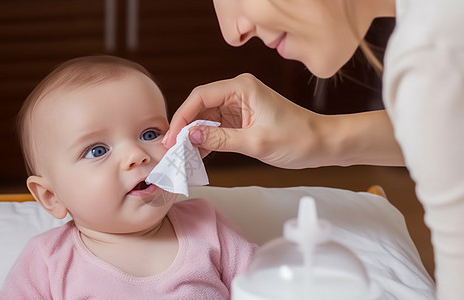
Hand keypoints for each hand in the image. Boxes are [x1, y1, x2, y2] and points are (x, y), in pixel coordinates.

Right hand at [164, 73, 327, 168]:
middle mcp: (239, 92)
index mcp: (242, 87)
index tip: (172, 137)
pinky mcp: (243, 119)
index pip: (201, 96)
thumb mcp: (255, 142)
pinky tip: (198, 155)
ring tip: (182, 156)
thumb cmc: (297, 138)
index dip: (182, 116)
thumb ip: (220, 139)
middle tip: (173, 150)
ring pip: (207, 118)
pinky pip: (218, 127)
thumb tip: (190, 137)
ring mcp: (240, 106)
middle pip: (201, 106)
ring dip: (195, 136)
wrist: (322, 144)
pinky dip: (207, 140)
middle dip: (186, 127)